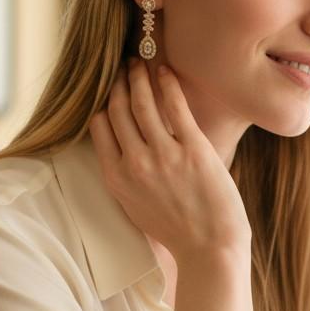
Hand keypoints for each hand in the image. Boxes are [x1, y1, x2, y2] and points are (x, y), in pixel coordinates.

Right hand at [89, 60, 250, 261]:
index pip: (99, 127)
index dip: (102, 103)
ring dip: (138, 78)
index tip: (108, 89)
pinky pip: (175, 107)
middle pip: (118, 110)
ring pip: (142, 104)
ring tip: (139, 63)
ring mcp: (163, 155)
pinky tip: (164, 71)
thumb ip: (126, 176)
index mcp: (117, 179)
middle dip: (118, 83)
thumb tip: (122, 146)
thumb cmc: (177, 230)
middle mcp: (135, 164)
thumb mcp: (136, 207)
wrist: (210, 248)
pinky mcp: (193, 149)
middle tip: (122, 67)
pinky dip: (167, 84)